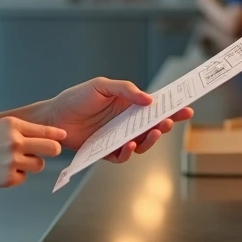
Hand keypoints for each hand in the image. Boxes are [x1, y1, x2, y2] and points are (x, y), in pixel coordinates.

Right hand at [0, 117, 66, 187]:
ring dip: (30, 164)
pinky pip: (22, 178)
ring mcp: (12, 161)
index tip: (63, 136)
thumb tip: (37, 136)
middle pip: (51, 149)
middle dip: (51, 150)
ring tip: (11, 161)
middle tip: (46, 152)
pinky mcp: (7, 179)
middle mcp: (15, 141)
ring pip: (38, 165)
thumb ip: (15, 130)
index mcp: (11, 125)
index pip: (45, 131)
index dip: (56, 135)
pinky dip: (15, 176)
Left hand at [35, 77, 193, 163]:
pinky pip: (122, 156)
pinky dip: (128, 152)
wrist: (54, 117)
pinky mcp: (106, 151)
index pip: (155, 107)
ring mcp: (117, 138)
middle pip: (152, 127)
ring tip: (152, 134)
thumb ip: (125, 90)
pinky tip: (128, 145)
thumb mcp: (101, 86)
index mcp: (128, 105)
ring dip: (149, 141)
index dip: (172, 109)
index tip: (187, 108)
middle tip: (168, 122)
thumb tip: (150, 100)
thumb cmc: (76, 98)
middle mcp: (126, 123)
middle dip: (164, 126)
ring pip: (141, 144)